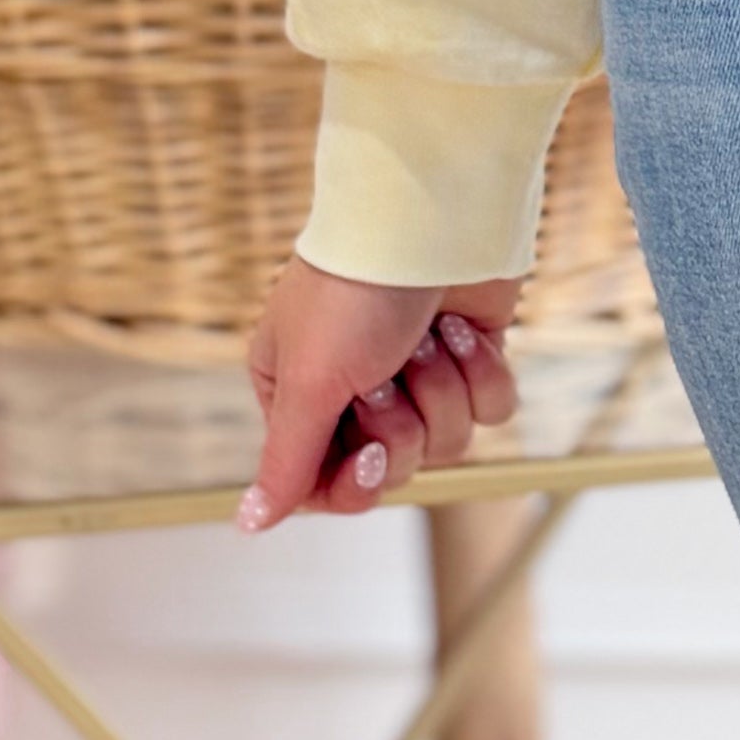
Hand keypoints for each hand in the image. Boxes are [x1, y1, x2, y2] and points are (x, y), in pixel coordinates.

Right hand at [240, 254, 522, 531]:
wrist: (429, 216)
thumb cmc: (353, 294)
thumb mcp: (307, 383)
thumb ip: (285, 462)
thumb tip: (248, 522)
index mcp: (298, 396)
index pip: (326, 484)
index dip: (356, 482)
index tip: (369, 456)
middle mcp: (354, 390)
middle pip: (393, 469)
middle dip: (402, 425)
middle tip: (388, 374)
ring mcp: (417, 375)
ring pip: (448, 443)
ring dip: (441, 390)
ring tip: (426, 338)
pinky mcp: (470, 359)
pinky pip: (491, 410)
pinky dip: (482, 372)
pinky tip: (462, 329)